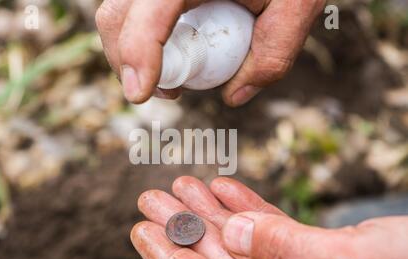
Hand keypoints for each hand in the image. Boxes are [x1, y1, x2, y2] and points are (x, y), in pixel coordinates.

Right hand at [96, 0, 325, 105]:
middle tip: (167, 91)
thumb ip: (274, 54)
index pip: (147, 14)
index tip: (140, 94)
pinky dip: (142, 38)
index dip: (136, 55)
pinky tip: (172, 53)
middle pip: (116, 15)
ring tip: (172, 79)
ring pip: (118, 14)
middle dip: (127, 62)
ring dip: (131, 52)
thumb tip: (234, 95)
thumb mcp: (296, 7)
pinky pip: (134, 12)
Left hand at [131, 176, 407, 258]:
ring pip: (242, 243)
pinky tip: (225, 188)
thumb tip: (235, 234)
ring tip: (183, 186)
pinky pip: (272, 232)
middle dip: (184, 228)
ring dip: (212, 213)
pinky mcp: (317, 256)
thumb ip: (286, 252)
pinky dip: (249, 208)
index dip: (171, 257)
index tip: (142, 230)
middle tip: (152, 199)